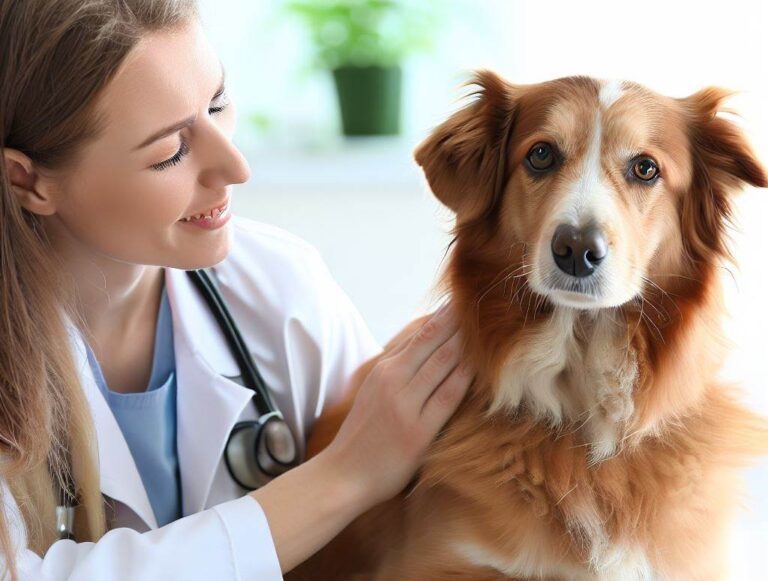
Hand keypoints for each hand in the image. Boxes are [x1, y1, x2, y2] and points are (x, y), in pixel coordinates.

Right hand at [323, 303, 474, 508]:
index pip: (420, 334)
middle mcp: (393, 380)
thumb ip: (397, 372)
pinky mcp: (418, 431)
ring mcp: (405, 404)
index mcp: (383, 370)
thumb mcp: (373, 394)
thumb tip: (424, 351)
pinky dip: (466, 377)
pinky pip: (448, 397)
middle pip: (433, 341)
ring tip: (487, 325)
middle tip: (482, 302)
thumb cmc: (363, 436)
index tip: (464, 300)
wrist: (343, 474)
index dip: (445, 316)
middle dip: (459, 320)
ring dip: (466, 342)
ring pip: (443, 363)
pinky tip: (482, 366)